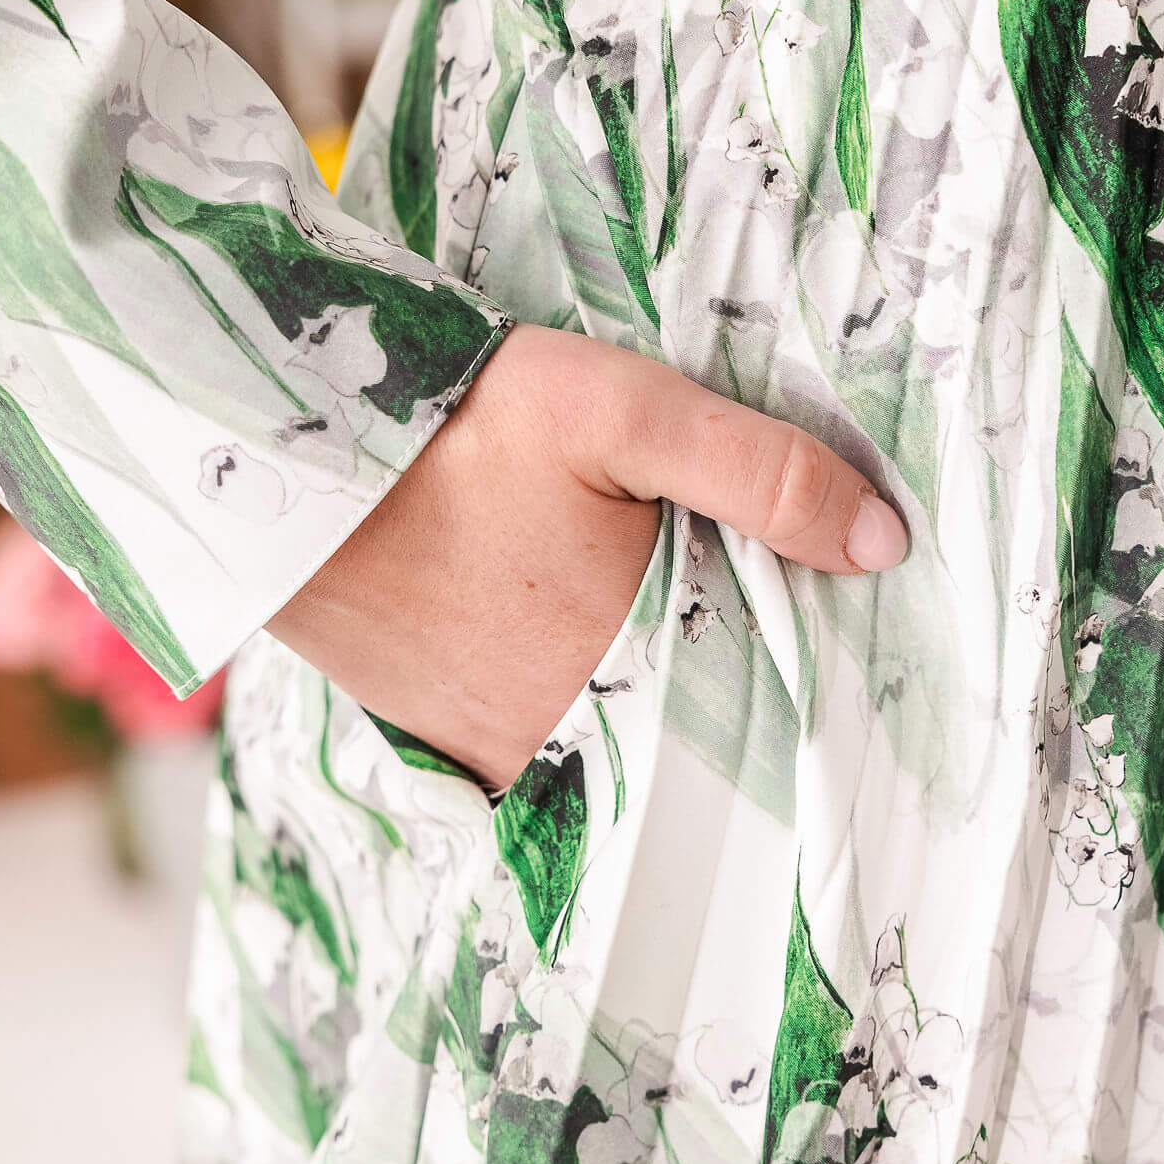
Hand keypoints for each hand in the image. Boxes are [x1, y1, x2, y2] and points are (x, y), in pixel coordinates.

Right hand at [267, 323, 906, 791]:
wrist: (282, 444)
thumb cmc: (453, 428)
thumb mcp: (624, 413)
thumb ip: (761, 475)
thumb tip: (881, 543)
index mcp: (621, 681)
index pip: (755, 722)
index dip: (807, 687)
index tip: (855, 659)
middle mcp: (556, 743)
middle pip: (687, 742)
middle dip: (737, 700)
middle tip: (780, 637)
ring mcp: (489, 750)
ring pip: (617, 745)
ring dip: (659, 702)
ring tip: (696, 629)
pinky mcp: (438, 735)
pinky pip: (543, 743)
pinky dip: (583, 707)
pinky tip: (599, 643)